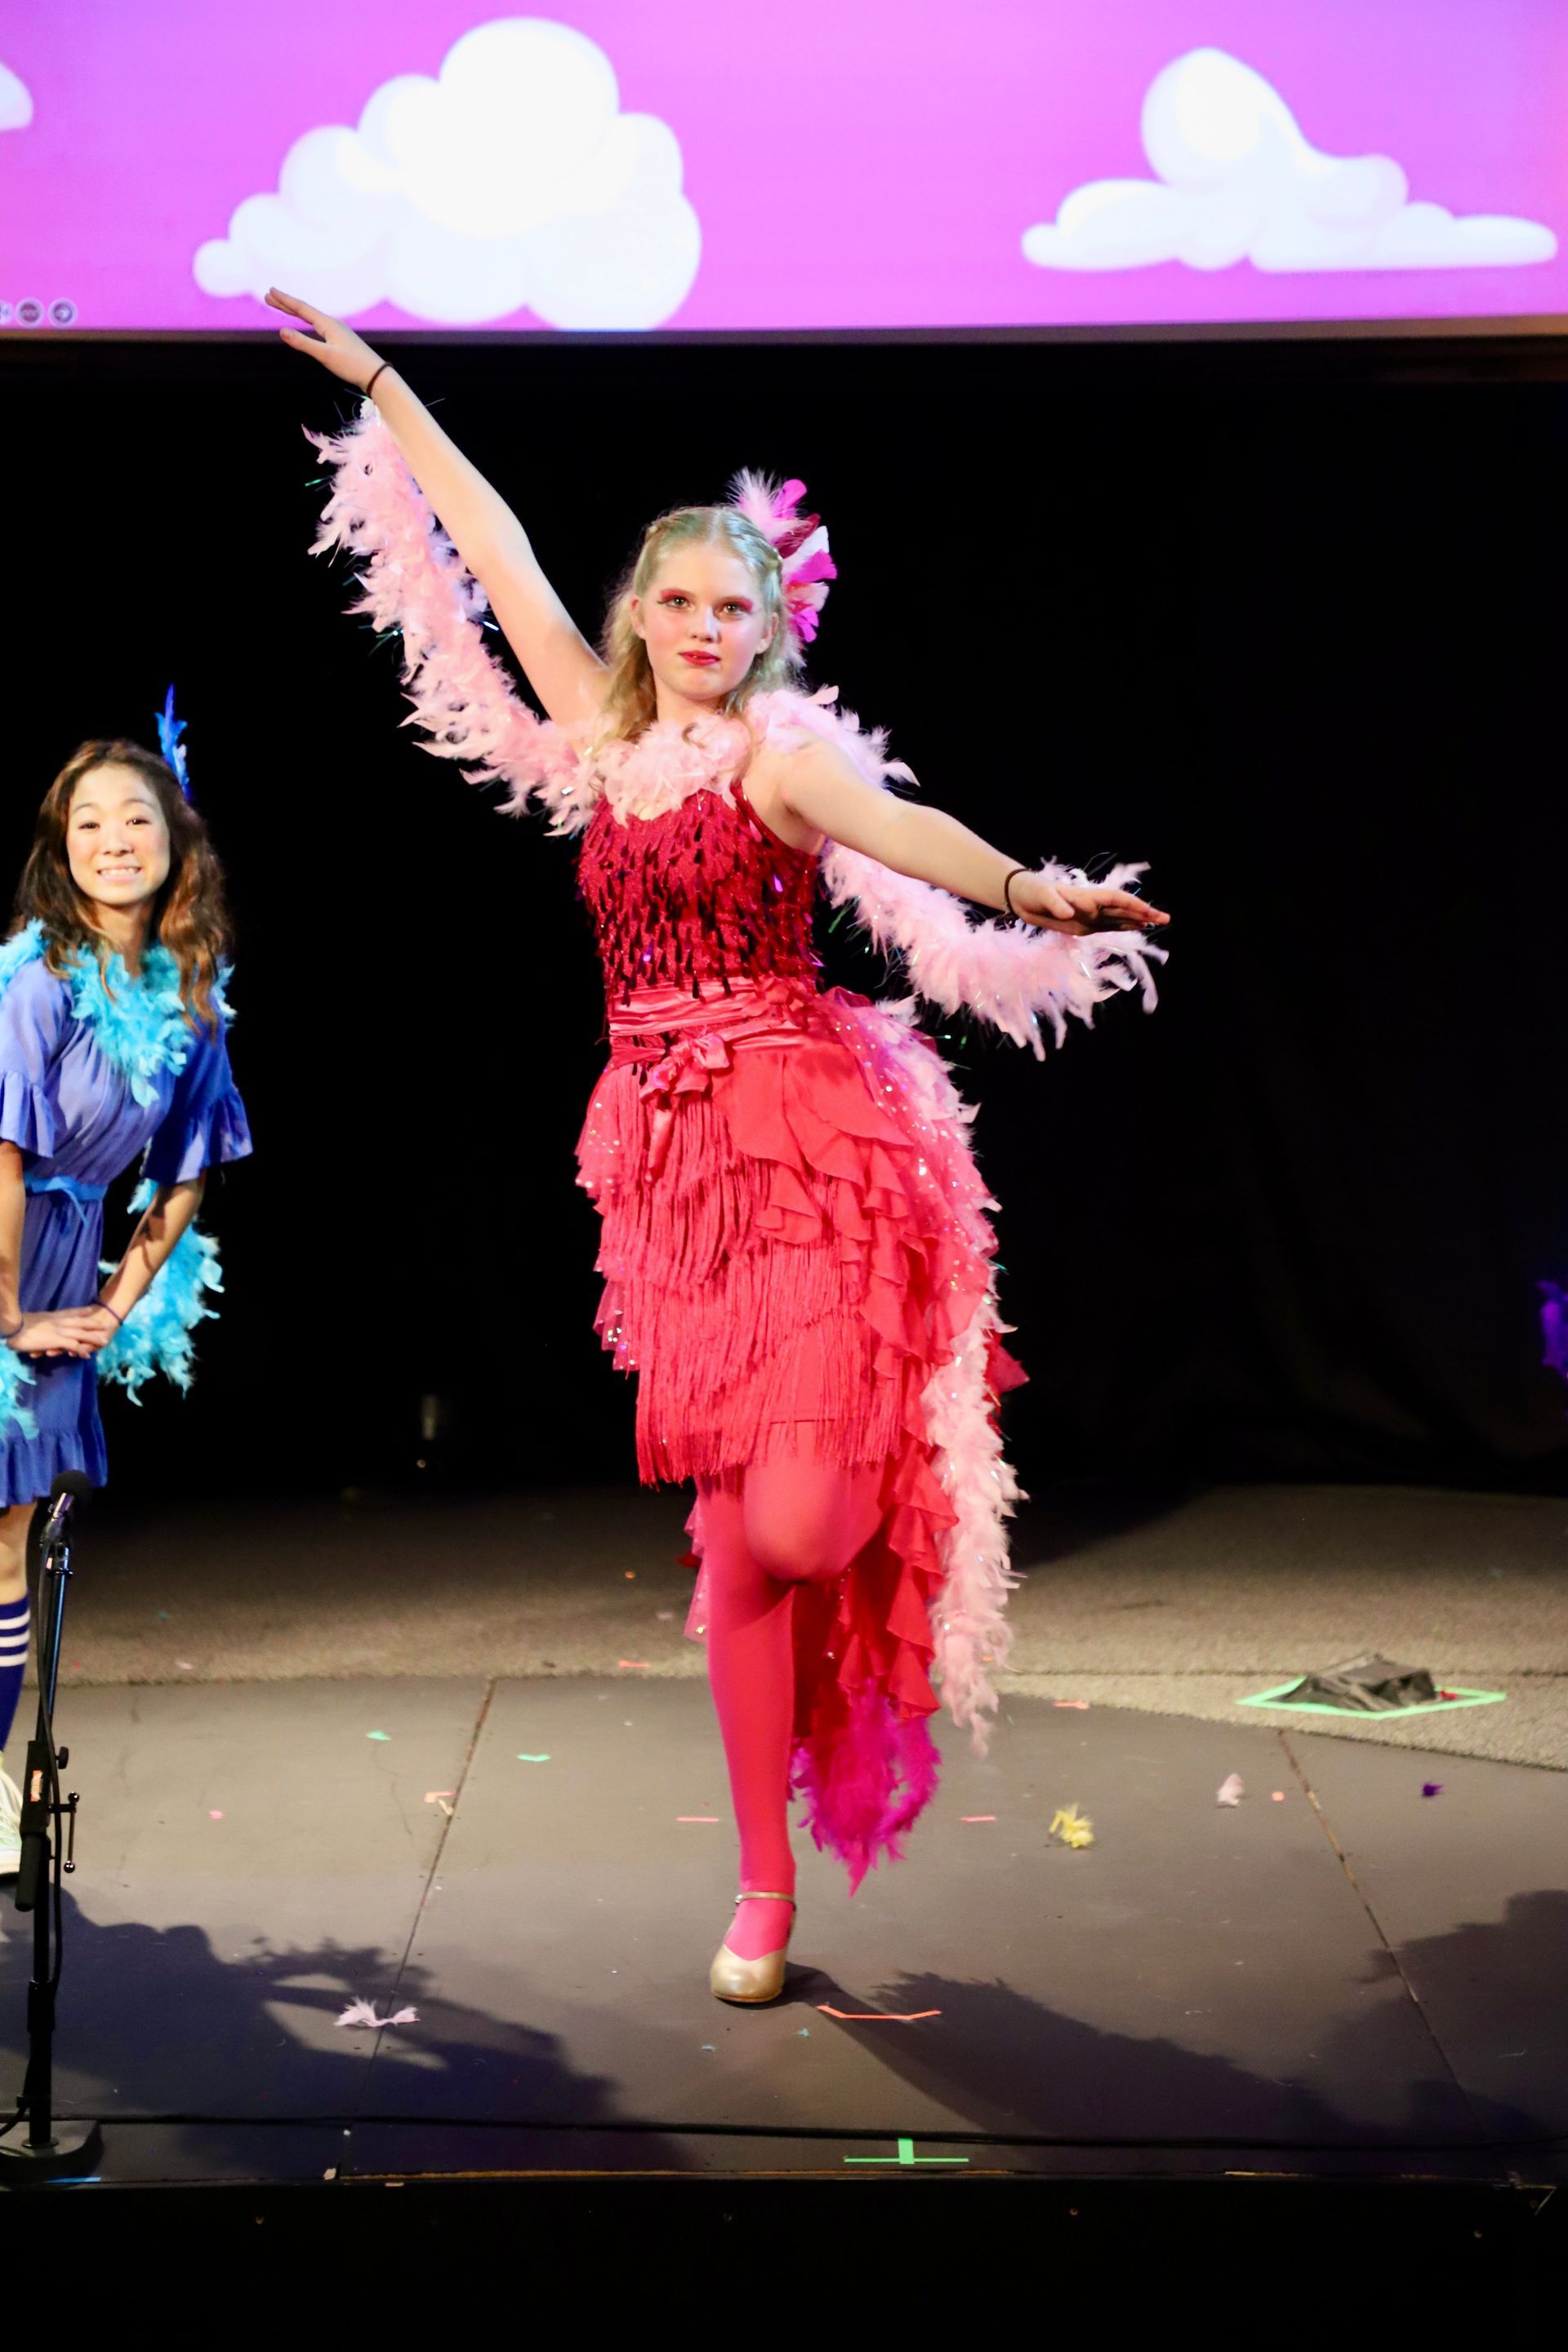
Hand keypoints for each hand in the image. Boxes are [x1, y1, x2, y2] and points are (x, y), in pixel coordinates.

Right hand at [6, 1308, 109, 1359]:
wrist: (16, 1327)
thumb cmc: (21, 1325)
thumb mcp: (35, 1320)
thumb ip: (43, 1322)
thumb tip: (44, 1325)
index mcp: (53, 1316)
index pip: (71, 1312)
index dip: (82, 1311)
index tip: (91, 1309)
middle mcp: (59, 1321)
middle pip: (80, 1322)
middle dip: (93, 1324)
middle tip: (105, 1326)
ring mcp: (59, 1330)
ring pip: (81, 1333)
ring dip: (93, 1338)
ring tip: (103, 1342)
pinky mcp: (57, 1340)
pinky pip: (73, 1345)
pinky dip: (81, 1350)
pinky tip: (87, 1356)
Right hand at [266, 288, 385, 391]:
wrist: (376, 375)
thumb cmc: (352, 366)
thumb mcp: (325, 355)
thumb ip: (303, 343)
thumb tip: (282, 331)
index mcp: (328, 324)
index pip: (301, 309)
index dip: (284, 300)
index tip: (270, 291)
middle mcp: (332, 324)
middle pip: (304, 311)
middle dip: (285, 304)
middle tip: (268, 296)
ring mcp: (337, 331)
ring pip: (311, 318)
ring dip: (295, 312)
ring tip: (282, 307)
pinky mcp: (340, 340)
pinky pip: (318, 326)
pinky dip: (307, 321)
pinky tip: (308, 324)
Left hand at [1007, 873, 1169, 936]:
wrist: (1023, 898)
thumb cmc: (1034, 893)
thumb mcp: (1044, 897)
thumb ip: (1057, 904)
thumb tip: (1069, 912)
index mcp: (1089, 897)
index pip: (1117, 900)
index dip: (1134, 906)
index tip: (1149, 913)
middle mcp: (1094, 905)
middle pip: (1125, 909)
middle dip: (1145, 913)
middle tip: (1166, 919)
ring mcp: (1091, 915)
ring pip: (1120, 918)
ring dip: (1138, 920)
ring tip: (1156, 924)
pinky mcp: (1084, 925)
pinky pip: (1109, 926)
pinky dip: (1124, 927)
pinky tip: (1136, 928)